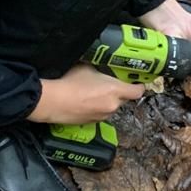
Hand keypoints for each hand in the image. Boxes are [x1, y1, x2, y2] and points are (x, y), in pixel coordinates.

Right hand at [28, 65, 144, 124]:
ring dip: (106, 101)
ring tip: (92, 92)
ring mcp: (103, 116)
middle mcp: (113, 105)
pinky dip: (96, 108)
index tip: (136, 82)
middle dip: (118, 92)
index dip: (138, 86)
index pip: (137, 91)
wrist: (52, 101)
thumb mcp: (87, 67)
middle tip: (108, 83)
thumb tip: (102, 67)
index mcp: (115, 90)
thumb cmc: (69, 83)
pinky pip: (100, 114)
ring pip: (111, 107)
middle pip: (124, 99)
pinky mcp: (92, 123)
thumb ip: (100, 69)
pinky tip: (84, 101)